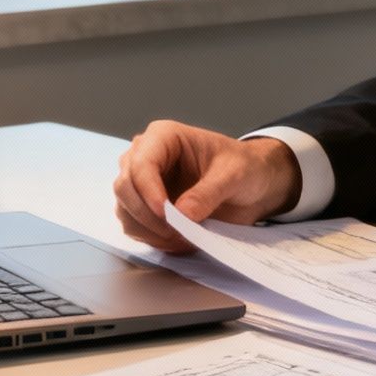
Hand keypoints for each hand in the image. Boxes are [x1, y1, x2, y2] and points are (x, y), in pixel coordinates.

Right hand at [113, 120, 301, 252]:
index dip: (149, 191)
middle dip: (147, 215)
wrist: (251, 185)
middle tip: (177, 231)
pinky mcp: (144, 208)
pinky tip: (179, 239)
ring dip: (150, 231)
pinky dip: (153, 239)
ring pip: (124, 210)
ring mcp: (142, 184)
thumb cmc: (243, 167)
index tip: (168, 215)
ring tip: (184, 236)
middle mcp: (145, 157)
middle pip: (124, 187)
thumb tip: (182, 214)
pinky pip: (134, 227)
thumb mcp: (235, 175)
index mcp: (164, 137)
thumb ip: (209, 192)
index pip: (141, 163)